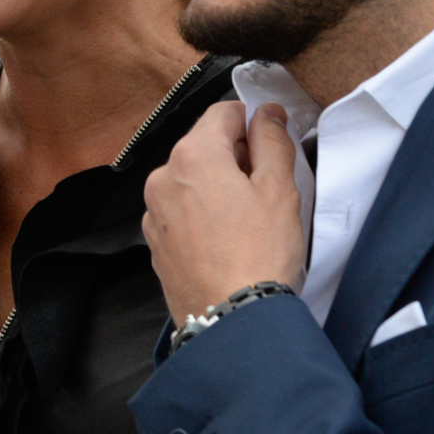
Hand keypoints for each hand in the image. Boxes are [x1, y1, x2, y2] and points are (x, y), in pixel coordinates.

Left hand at [143, 101, 305, 322]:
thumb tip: (266, 115)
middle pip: (203, 147)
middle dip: (236, 156)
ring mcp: (155, 212)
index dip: (252, 119)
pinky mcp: (156, 241)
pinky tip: (229, 237)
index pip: (221, 113)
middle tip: (269, 184)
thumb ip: (272, 141)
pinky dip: (203, 214)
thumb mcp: (279, 189)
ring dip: (218, 186)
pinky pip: (181, 212)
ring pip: (191, 181)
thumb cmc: (257, 257)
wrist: (231, 320)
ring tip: (250, 217)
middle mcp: (163, 179)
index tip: (272, 132)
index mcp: (192, 156)